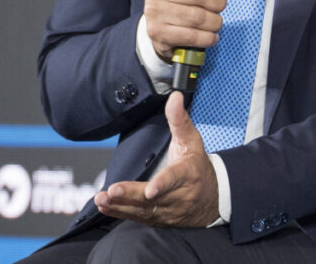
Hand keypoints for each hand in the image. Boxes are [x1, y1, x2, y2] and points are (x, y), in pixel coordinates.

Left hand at [94, 91, 219, 226]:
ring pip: (143, 210)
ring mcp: (168, 210)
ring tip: (102, 199)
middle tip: (112, 191)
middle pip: (153, 198)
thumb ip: (180, 119)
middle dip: (132, 195)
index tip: (150, 190)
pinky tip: (105, 207)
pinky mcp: (159, 219)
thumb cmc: (198, 166)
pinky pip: (138, 217)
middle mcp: (178, 195)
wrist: (213, 198)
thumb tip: (175, 97)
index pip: (174, 179)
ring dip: (121, 205)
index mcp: (187, 173)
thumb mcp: (192, 140)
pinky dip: (121, 213)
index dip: (162, 185)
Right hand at [143, 0, 244, 61]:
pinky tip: (210, 36)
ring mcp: (153, 10)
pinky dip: (207, 38)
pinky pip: (192, 36)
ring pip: (198, 17)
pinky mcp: (157, 32)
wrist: (162, 23)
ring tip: (215, 22)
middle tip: (218, 7)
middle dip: (218, 3)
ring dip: (215, 22)